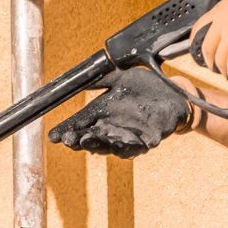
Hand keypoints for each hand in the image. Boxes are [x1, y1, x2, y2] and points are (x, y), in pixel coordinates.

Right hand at [48, 68, 192, 158]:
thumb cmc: (145, 87)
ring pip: (108, 146)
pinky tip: (116, 148)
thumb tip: (77, 79)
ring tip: (87, 141)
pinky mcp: (147, 141)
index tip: (53, 136)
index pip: (78, 124)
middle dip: (78, 140)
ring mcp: (128, 136)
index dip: (65, 130)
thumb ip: (100, 79)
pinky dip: (125, 149)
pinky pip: (134, 148)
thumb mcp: (119, 78)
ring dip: (97, 145)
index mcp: (100, 114)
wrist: (174, 92)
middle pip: (89, 138)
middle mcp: (110, 128)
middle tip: (68, 139)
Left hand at [192, 0, 227, 81]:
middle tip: (216, 69)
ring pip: (219, 58)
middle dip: (210, 61)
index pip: (200, 26)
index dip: (196, 44)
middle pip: (206, 46)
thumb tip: (219, 41)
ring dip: (223, 70)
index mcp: (226, 6)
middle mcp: (224, 15)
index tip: (199, 54)